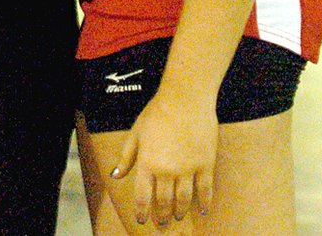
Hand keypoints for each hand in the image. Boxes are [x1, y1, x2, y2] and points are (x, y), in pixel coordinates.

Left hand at [112, 93, 215, 226]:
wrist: (185, 98)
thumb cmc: (158, 112)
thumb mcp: (136, 132)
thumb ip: (127, 156)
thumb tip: (116, 175)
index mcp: (147, 163)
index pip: (143, 196)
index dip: (142, 211)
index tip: (141, 220)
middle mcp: (167, 170)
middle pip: (164, 202)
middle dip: (162, 216)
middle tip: (162, 223)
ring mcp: (188, 169)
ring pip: (184, 199)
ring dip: (180, 211)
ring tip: (178, 216)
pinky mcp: (206, 164)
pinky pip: (205, 190)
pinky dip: (203, 203)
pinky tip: (201, 210)